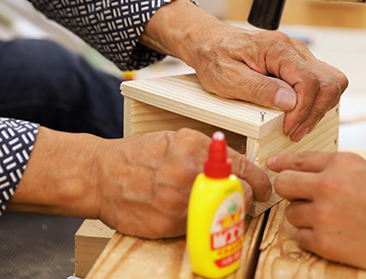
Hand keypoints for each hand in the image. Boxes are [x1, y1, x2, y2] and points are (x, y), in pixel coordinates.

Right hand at [95, 128, 270, 237]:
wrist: (101, 175)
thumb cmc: (137, 156)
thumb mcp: (175, 139)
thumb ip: (205, 150)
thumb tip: (232, 163)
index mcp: (194, 146)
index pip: (241, 165)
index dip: (259, 179)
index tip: (264, 187)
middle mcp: (190, 171)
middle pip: (238, 191)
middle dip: (247, 198)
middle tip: (245, 200)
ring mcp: (180, 199)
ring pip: (223, 213)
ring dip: (228, 213)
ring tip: (221, 209)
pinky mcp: (170, 223)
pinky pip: (199, 226)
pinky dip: (203, 223)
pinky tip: (196, 216)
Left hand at [140, 1, 347, 141]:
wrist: (209, 42)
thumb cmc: (215, 58)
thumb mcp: (228, 78)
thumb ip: (259, 89)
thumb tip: (290, 102)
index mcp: (277, 48)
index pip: (310, 81)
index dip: (303, 110)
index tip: (288, 127)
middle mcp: (294, 48)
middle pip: (329, 81)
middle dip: (316, 111)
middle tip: (295, 131)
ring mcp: (299, 54)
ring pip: (331, 82)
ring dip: (320, 107)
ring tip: (298, 126)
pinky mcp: (298, 63)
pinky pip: (322, 82)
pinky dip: (316, 101)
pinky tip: (299, 114)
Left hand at [267, 151, 365, 273]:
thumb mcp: (365, 169)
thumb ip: (332, 167)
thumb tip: (299, 169)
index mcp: (339, 162)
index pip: (296, 160)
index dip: (281, 165)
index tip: (273, 167)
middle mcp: (327, 185)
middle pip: (284, 184)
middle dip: (288, 190)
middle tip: (301, 196)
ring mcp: (324, 215)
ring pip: (291, 213)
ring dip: (304, 215)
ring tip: (330, 218)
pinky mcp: (326, 243)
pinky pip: (301, 237)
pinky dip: (312, 237)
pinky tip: (333, 234)